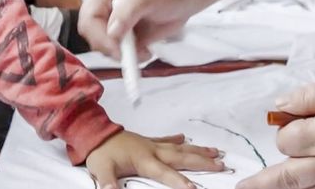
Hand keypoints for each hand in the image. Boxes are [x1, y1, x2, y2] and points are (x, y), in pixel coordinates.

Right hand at [77, 0, 194, 59]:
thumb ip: (128, 11)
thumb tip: (111, 33)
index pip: (89, 19)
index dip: (99, 36)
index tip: (117, 48)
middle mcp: (106, 10)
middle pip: (93, 36)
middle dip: (109, 48)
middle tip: (130, 53)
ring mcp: (117, 25)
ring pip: (106, 48)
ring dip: (122, 55)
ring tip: (144, 51)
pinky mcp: (129, 38)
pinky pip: (122, 54)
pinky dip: (131, 59)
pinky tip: (146, 52)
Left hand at [85, 130, 223, 188]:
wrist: (93, 131)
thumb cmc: (99, 152)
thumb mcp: (101, 170)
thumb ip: (108, 183)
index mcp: (144, 159)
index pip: (166, 173)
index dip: (179, 182)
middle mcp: (152, 150)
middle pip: (181, 157)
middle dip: (202, 162)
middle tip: (221, 165)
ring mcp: (151, 144)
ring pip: (179, 147)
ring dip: (197, 150)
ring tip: (215, 152)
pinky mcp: (146, 140)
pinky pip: (166, 140)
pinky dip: (176, 139)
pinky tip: (185, 137)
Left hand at [237, 72, 314, 188]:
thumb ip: (307, 97)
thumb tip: (279, 107)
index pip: (287, 140)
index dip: (284, 126)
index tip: (291, 115)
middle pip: (289, 176)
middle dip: (263, 180)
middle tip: (242, 187)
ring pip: (308, 188)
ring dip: (284, 186)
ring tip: (261, 188)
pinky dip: (313, 187)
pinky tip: (305, 184)